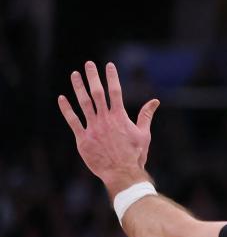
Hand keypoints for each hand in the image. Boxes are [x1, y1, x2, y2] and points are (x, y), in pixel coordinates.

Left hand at [58, 61, 159, 195]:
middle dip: (93, 77)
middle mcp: (105, 119)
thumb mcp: (144, 133)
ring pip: (83, 103)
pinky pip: (73, 121)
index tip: (108, 65)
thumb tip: (155, 101)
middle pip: (97, 93)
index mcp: (120, 117)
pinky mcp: (83, 139)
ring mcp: (93, 128)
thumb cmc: (135, 154)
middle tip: (88, 64)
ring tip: (75, 75)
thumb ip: (146, 115)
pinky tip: (62, 98)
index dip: (112, 77)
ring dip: (78, 88)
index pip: (115, 91)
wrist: (122, 173)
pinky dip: (66, 109)